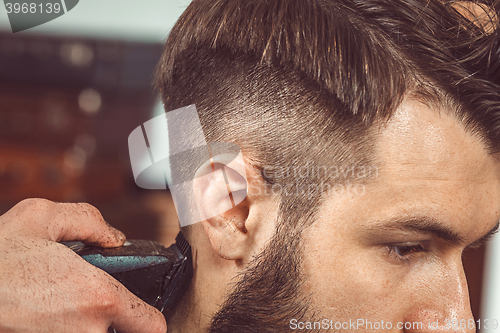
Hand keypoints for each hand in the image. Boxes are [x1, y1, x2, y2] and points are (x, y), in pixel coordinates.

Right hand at [0, 198, 166, 332]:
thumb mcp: (39, 217)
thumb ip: (89, 221)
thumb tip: (114, 238)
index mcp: (98, 297)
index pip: (151, 326)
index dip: (148, 318)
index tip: (140, 311)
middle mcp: (86, 331)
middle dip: (116, 321)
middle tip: (92, 303)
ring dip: (89, 324)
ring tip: (63, 306)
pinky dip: (68, 329)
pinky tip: (49, 314)